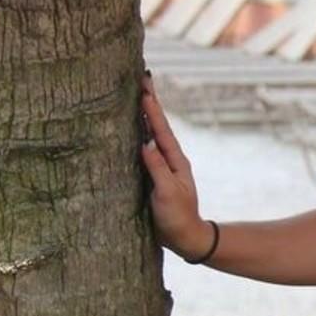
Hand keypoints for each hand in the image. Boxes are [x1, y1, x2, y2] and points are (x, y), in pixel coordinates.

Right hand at [139, 74, 210, 258]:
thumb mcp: (168, 193)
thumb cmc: (177, 217)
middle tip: (142, 78)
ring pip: (150, 134)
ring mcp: (161, 166)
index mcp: (175, 160)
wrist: (184, 238)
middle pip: (157, 125)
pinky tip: (130, 126)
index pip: (161, 130)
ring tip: (136, 94)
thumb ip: (157, 169)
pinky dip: (137, 133)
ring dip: (143, 114)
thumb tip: (145, 144)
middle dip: (149, 102)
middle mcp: (168, 159)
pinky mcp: (152, 175)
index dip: (152, 109)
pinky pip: (143, 148)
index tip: (144, 89)